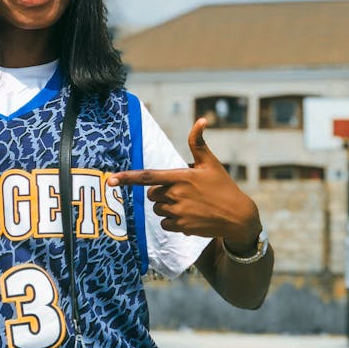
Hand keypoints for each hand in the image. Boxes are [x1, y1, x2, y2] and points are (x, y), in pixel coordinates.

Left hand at [107, 118, 260, 251]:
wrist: (237, 216)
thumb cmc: (223, 187)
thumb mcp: (211, 163)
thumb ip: (198, 143)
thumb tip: (201, 120)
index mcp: (180, 177)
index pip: (148, 176)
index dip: (127, 178)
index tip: (111, 180)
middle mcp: (176, 194)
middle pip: (152, 194)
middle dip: (161, 193)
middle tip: (182, 192)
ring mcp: (178, 212)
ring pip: (157, 210)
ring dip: (167, 207)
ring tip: (188, 204)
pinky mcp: (181, 227)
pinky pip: (164, 224)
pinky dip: (172, 222)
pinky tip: (188, 217)